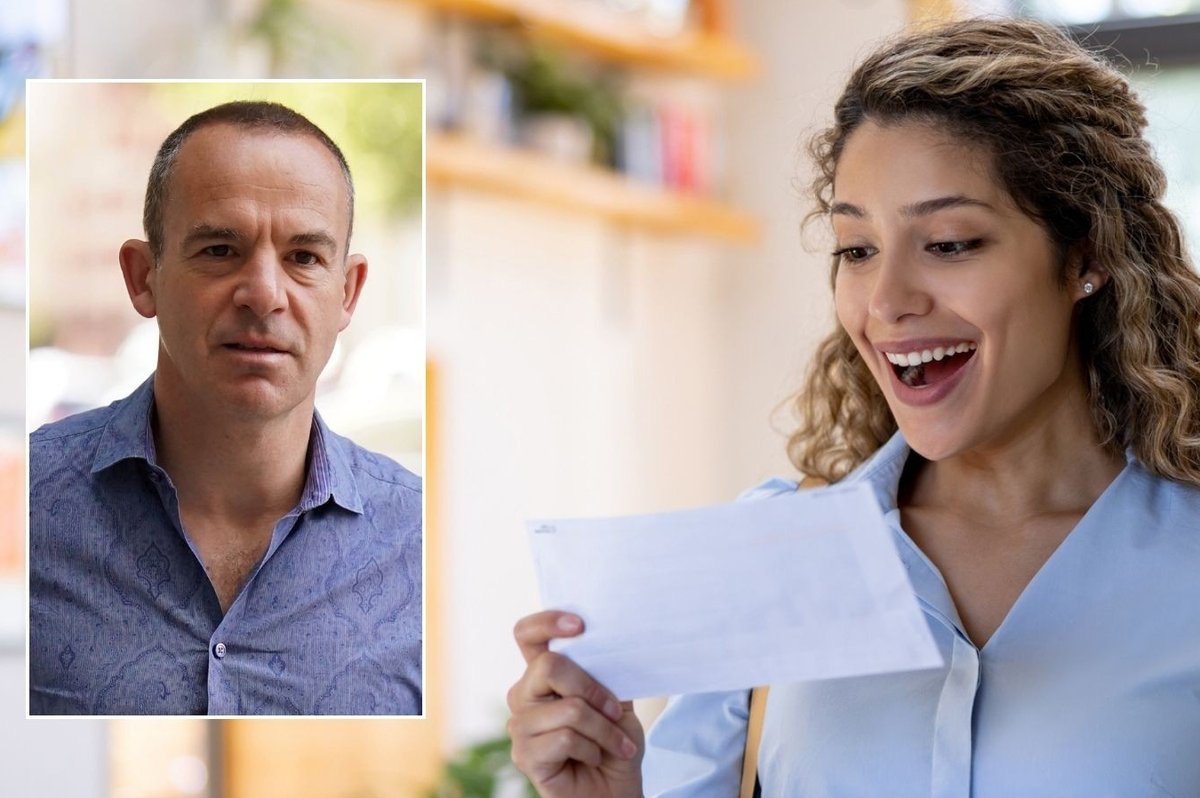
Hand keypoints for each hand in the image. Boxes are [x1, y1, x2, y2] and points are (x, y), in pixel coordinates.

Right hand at [508, 611, 644, 797]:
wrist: (616, 790)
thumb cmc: (613, 744)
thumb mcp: (617, 702)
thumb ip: (605, 674)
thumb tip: (607, 644)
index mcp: (543, 675)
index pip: (527, 635)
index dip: (547, 622)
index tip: (581, 625)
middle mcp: (524, 695)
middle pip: (548, 666)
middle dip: (593, 689)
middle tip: (615, 711)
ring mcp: (520, 726)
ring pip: (568, 708)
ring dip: (603, 729)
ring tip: (615, 743)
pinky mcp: (524, 755)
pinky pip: (566, 739)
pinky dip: (593, 748)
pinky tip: (595, 758)